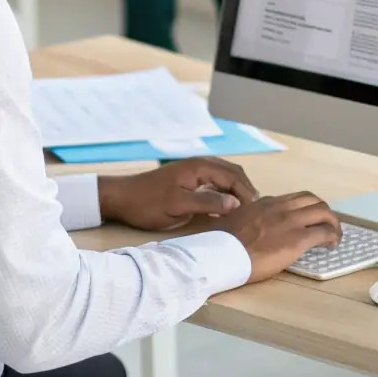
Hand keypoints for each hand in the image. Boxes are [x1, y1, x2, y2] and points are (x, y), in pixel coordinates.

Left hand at [97, 157, 258, 230]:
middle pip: (233, 173)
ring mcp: (195, 169)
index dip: (246, 194)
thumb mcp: (178, 206)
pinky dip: (228, 190)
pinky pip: (217, 180)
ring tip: (246, 210)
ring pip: (226, 176)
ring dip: (238, 189)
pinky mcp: (190, 177)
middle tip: (255, 212)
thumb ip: (208, 202)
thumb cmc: (148, 203)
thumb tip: (236, 203)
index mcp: (200, 167)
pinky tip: (229, 206)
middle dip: (246, 190)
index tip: (254, 213)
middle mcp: (200, 163)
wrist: (122, 198)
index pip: (234, 177)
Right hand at [215, 191, 342, 283]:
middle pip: (313, 200)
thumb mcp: (237, 220)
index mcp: (266, 203)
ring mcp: (290, 222)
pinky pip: (324, 232)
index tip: (307, 219)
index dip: (305, 208)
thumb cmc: (223, 242)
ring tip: (334, 235)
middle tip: (326, 224)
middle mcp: (281, 208)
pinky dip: (332, 236)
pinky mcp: (297, 240)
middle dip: (324, 211)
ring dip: (333, 222)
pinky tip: (332, 245)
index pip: (294, 199)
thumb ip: (250, 218)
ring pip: (323, 212)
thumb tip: (252, 224)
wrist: (222, 253)